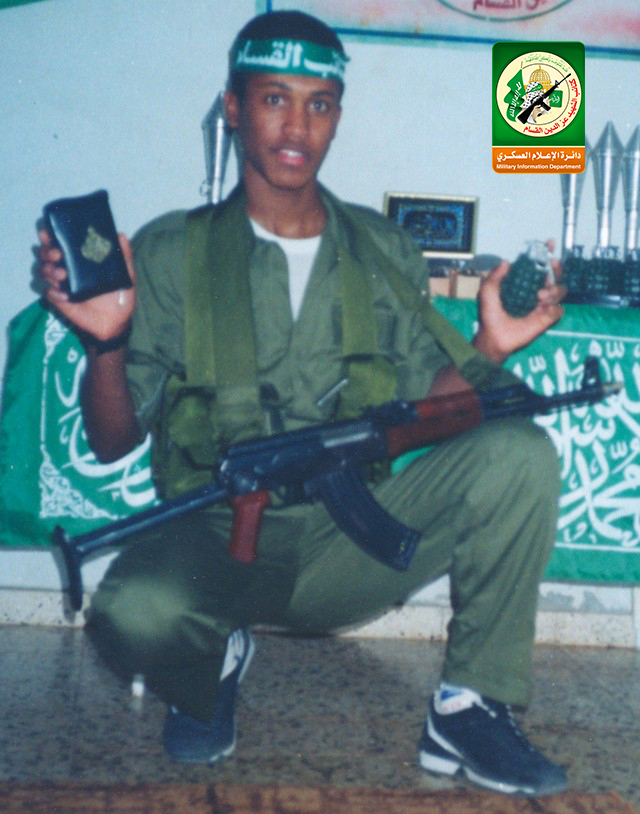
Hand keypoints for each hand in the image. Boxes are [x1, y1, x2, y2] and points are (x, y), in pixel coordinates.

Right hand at [38, 229, 135, 341]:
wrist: (117, 321)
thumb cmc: (120, 296)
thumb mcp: (126, 275)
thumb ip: (124, 256)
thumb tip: (121, 235)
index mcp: (80, 261)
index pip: (60, 244)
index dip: (50, 237)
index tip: (47, 233)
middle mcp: (68, 269)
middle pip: (46, 255)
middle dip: (47, 252)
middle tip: (57, 254)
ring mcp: (63, 284)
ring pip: (44, 271)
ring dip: (49, 270)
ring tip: (62, 274)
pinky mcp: (61, 300)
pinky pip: (49, 293)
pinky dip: (54, 292)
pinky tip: (64, 295)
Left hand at [473, 246, 564, 363]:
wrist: (494, 337)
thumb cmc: (490, 315)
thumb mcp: (487, 292)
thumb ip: (494, 276)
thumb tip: (506, 262)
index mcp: (523, 283)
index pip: (538, 265)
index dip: (545, 254)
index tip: (549, 244)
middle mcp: (535, 291)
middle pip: (555, 274)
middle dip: (556, 268)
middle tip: (551, 265)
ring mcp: (542, 305)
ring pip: (560, 290)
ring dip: (555, 289)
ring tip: (540, 296)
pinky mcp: (546, 319)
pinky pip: (559, 309)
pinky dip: (553, 308)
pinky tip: (542, 310)